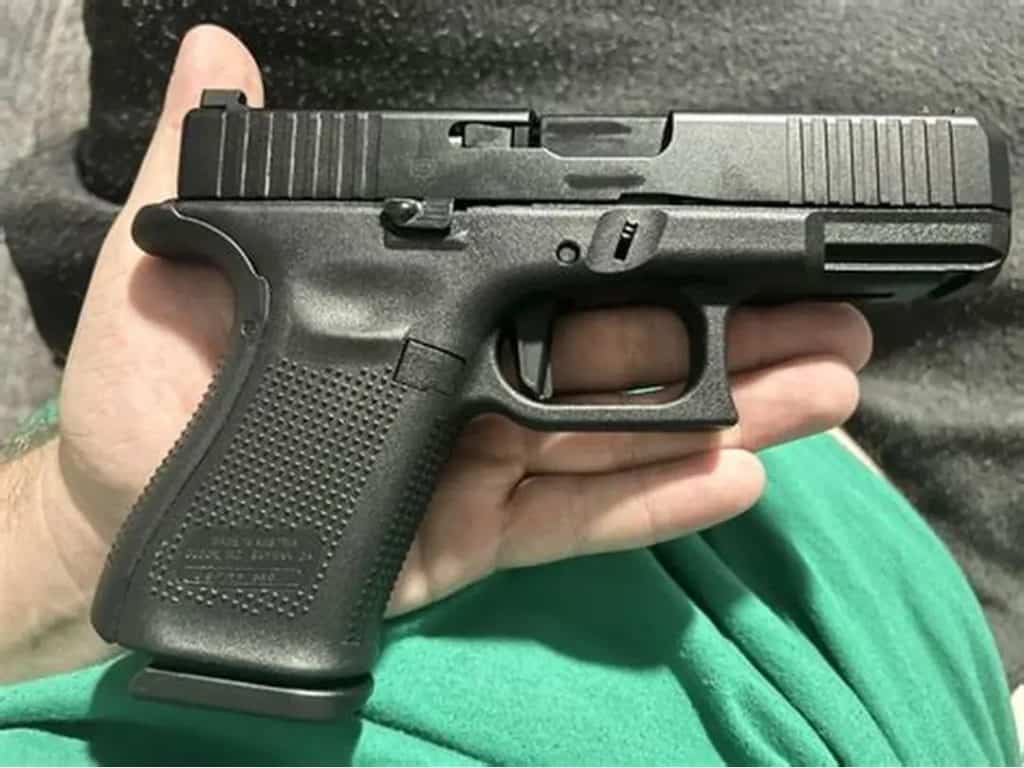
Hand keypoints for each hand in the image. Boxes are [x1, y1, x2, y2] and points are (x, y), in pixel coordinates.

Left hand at [53, 26, 870, 631]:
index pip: (558, 280)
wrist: (119, 519)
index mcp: (424, 307)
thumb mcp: (177, 264)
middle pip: (615, 362)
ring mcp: (474, 466)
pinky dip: (647, 504)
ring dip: (723, 418)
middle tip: (831, 328)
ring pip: (614, 441)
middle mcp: (469, 381)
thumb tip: (218, 48)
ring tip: (819, 395)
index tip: (744, 246)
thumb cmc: (146, 388)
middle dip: (728, 343)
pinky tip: (732, 476)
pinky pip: (568, 525)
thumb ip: (210, 162)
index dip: (651, 268)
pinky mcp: (467, 544)